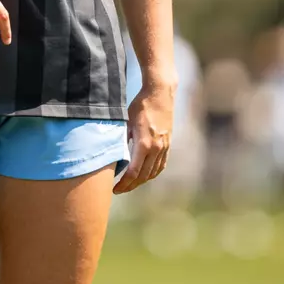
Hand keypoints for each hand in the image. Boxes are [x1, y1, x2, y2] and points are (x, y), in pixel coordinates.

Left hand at [113, 78, 175, 193]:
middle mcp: (156, 148)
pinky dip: (152, 173)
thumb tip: (114, 155)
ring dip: (141, 181)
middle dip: (130, 186)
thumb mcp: (126, 121)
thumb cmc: (141, 105)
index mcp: (144, 143)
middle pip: (143, 176)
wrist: (160, 93)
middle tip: (119, 190)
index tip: (114, 189)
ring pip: (153, 172)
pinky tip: (145, 175)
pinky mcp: (168, 144)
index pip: (133, 172)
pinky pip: (161, 165)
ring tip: (130, 184)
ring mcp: (164, 147)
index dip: (124, 184)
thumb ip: (122, 139)